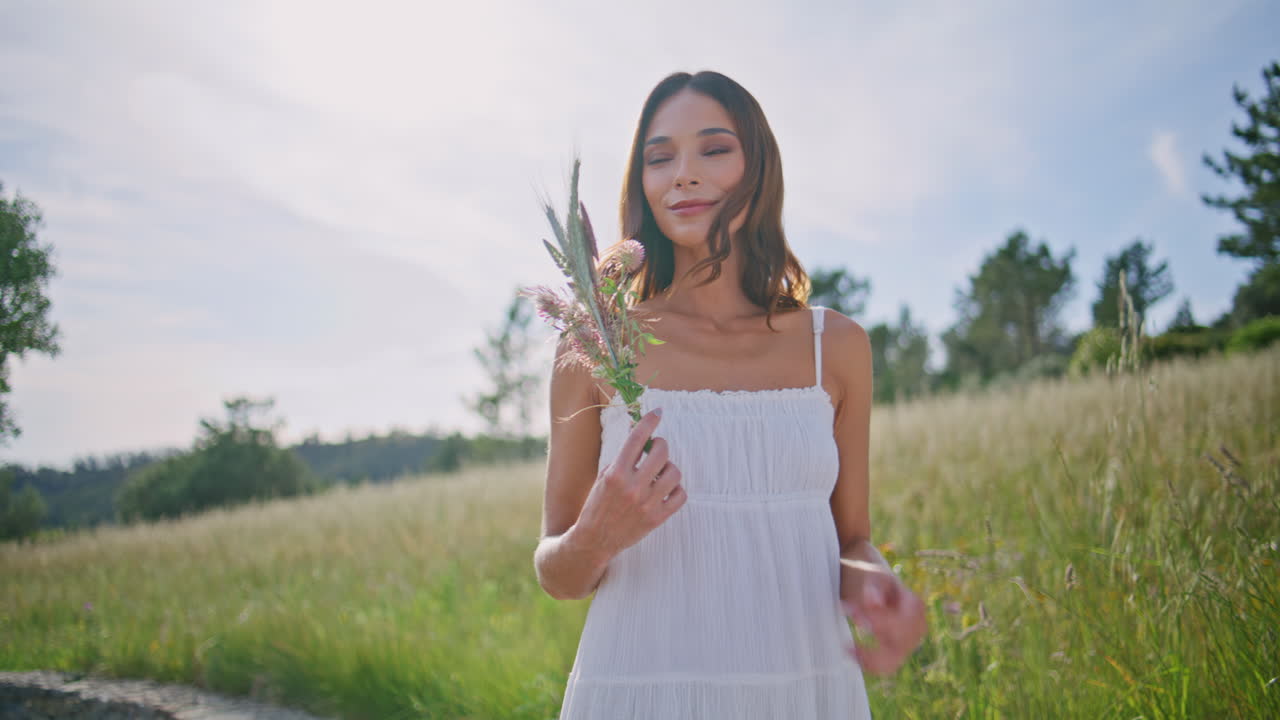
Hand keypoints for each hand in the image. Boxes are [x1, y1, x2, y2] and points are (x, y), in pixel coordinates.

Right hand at [574, 409, 685, 557]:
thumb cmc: (598, 504)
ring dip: (669, 468)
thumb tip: (639, 432)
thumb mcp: (604, 477)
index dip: (649, 421)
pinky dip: (676, 489)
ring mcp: (646, 504)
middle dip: (661, 445)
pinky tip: (666, 489)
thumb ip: (622, 457)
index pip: (637, 439)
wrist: (595, 540)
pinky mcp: (657, 518)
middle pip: (661, 452)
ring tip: (660, 472)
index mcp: (615, 473)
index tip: (658, 413)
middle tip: (656, 449)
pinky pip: (680, 495)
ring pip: (674, 472)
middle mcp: (632, 487)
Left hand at [839, 559, 926, 675]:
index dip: (878, 623)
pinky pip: (886, 664)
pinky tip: (850, 652)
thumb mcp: (869, 575)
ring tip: (847, 647)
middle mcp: (917, 625)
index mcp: (914, 605)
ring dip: (870, 657)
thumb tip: (874, 602)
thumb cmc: (867, 573)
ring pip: (894, 661)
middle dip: (874, 644)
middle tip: (848, 636)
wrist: (864, 572)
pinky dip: (869, 663)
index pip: (901, 624)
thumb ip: (872, 588)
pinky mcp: (896, 648)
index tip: (851, 612)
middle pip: (900, 647)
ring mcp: (908, 639)